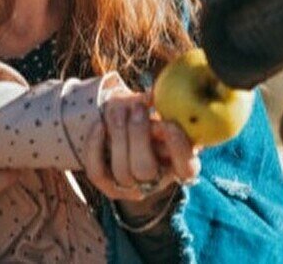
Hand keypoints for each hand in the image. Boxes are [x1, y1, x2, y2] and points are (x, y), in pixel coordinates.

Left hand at [84, 92, 200, 202]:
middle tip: (137, 108)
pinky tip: (99, 124)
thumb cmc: (153, 117)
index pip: (187, 168)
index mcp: (181, 165)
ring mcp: (132, 187)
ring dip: (118, 135)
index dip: (178, 148)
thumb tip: (153, 96)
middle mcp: (157, 181)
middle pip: (145, 170)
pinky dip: (95, 147)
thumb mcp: (164, 111)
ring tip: (117, 108)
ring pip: (121, 172)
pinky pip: (97, 172)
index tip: (169, 123)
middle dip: (138, 137)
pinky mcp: (108, 186)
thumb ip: (164, 107)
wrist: (126, 128)